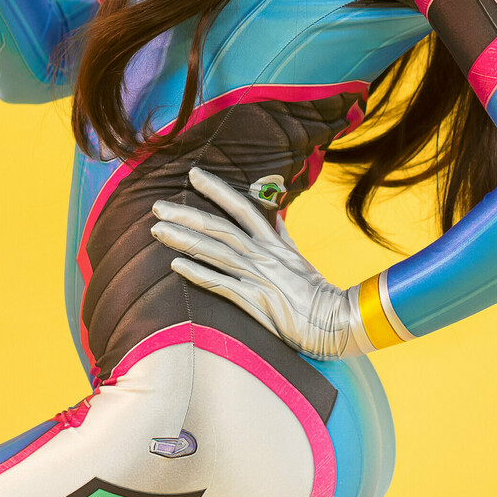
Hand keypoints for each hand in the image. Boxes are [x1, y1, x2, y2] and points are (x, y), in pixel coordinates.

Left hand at [150, 165, 368, 360]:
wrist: (340, 322)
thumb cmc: (318, 295)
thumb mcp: (300, 259)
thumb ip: (283, 236)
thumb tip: (275, 215)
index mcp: (273, 243)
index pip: (242, 207)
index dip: (216, 189)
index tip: (193, 174)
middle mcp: (264, 255)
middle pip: (220, 227)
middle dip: (187, 215)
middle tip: (157, 206)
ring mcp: (259, 276)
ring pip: (216, 251)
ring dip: (184, 240)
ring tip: (157, 230)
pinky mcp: (257, 301)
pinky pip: (221, 284)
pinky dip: (198, 274)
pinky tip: (175, 266)